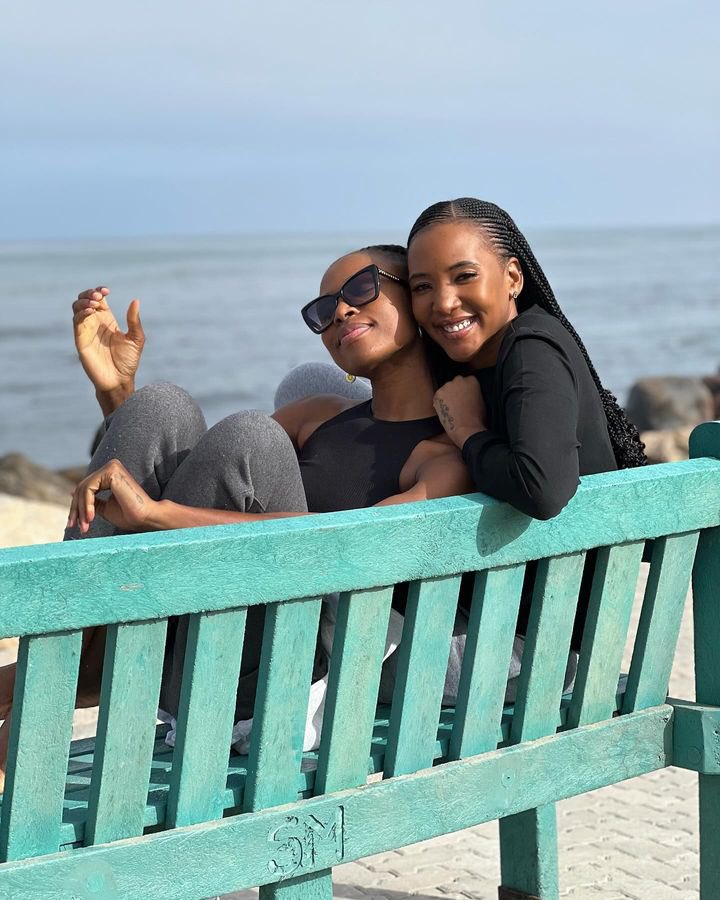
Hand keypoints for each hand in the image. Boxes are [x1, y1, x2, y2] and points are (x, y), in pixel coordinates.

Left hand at [67, 459, 156, 533]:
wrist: (146, 518)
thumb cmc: (129, 515)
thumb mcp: (105, 508)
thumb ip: (92, 500)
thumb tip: (73, 493)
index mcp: (110, 473)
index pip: (86, 488)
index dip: (77, 507)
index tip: (73, 524)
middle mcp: (111, 467)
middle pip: (82, 487)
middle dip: (76, 509)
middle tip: (75, 527)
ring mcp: (112, 467)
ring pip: (83, 488)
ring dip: (81, 509)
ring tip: (85, 526)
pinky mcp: (111, 471)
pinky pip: (89, 488)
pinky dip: (86, 504)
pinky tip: (91, 517)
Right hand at [72, 287, 144, 410]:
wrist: (119, 379)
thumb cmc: (128, 361)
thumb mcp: (136, 338)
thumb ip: (134, 320)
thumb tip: (136, 300)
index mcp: (107, 320)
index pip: (98, 299)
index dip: (99, 291)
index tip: (106, 291)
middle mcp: (95, 323)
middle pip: (84, 300)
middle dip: (89, 293)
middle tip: (99, 296)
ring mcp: (86, 331)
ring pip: (76, 308)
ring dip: (83, 301)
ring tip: (95, 304)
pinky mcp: (80, 340)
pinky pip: (76, 322)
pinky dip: (81, 313)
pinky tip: (91, 312)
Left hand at [433, 376, 487, 448]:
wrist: (466, 427)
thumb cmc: (477, 417)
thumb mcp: (481, 400)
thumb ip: (474, 392)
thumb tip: (470, 393)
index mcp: (472, 380)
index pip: (467, 380)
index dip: (466, 390)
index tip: (465, 397)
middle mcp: (459, 380)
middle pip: (456, 382)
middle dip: (456, 390)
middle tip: (458, 402)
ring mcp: (448, 386)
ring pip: (446, 389)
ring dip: (448, 395)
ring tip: (452, 408)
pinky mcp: (438, 393)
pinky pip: (438, 396)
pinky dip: (440, 402)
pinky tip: (446, 410)